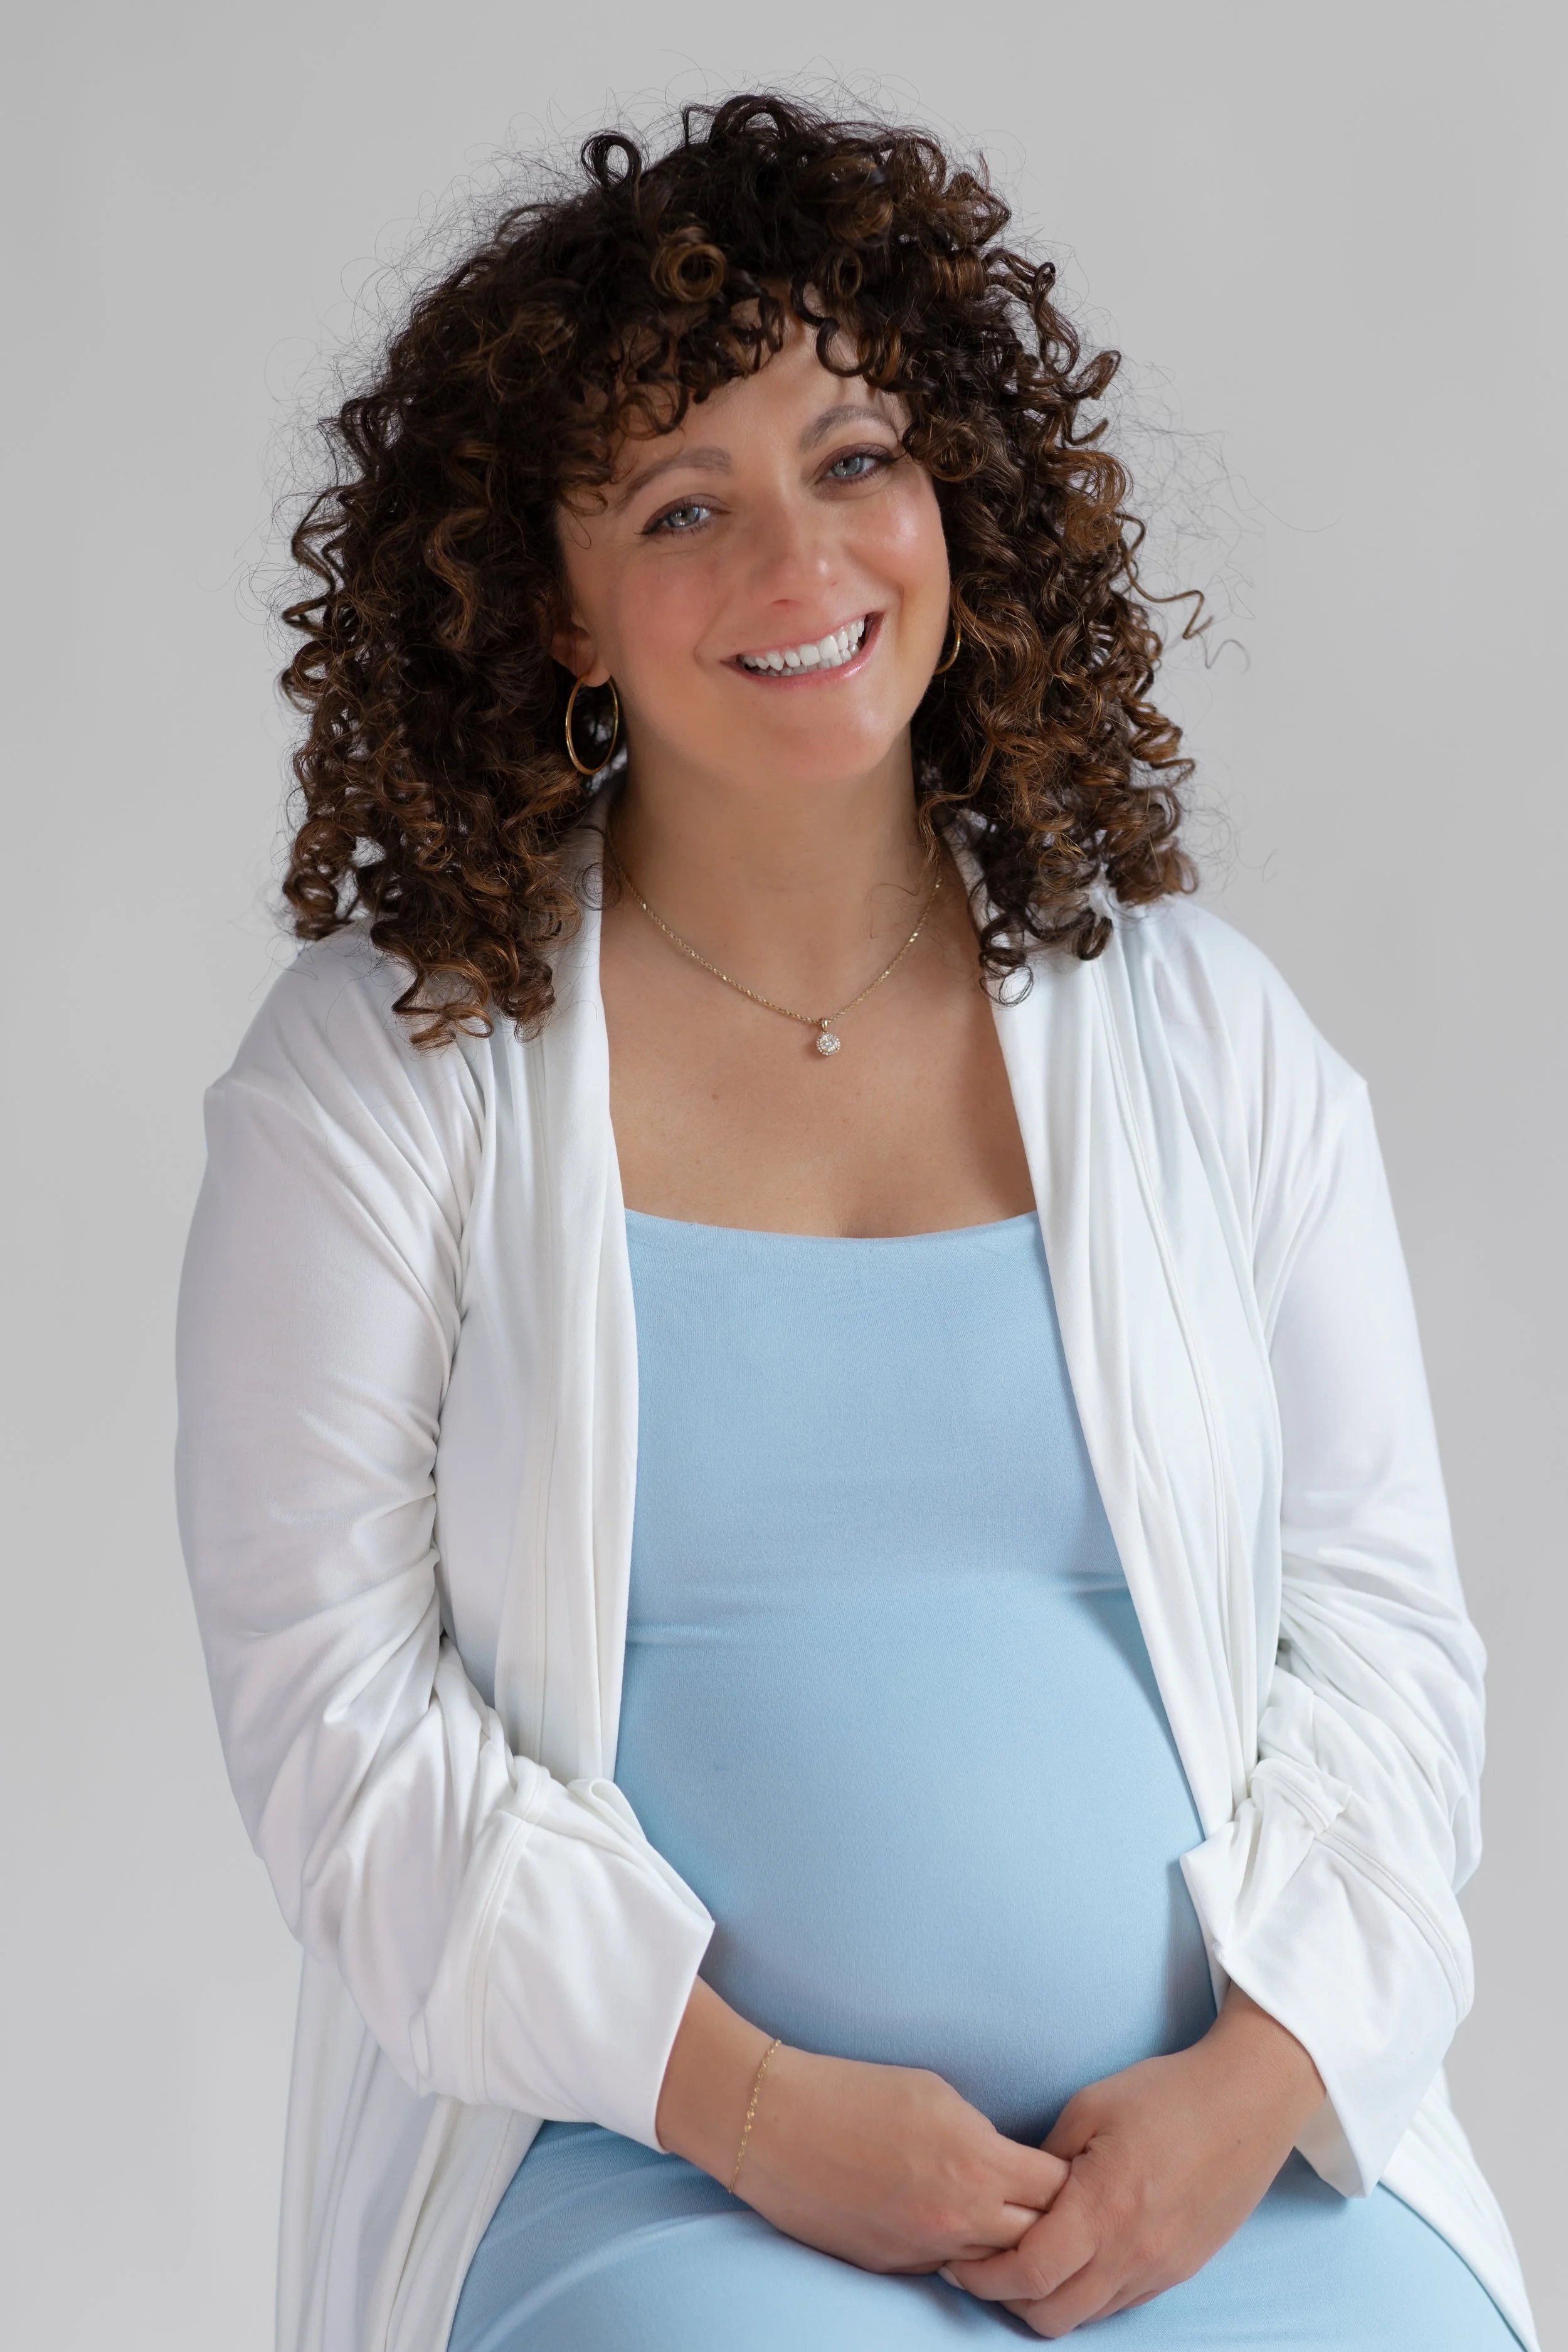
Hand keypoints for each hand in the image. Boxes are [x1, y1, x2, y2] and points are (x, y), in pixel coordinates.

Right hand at [656, 1980, 1067, 2274]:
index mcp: (975, 2161)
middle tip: (1050, 2205)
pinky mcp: (893, 2268)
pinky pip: (947, 2269)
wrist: (775, 2124)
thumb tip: (1005, 2160)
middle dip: (1050, 2223)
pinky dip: (959, 2254)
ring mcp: (925, 2248)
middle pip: (1039, 2239)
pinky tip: (951, 2227)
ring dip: (1006, 2246)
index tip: (1068, 2170)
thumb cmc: (851, 2092)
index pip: (1059, 2190)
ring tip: (1006, 2222)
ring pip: (996, 2266)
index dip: (1070, 2180)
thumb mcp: (934, 2093)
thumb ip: (981, 2135)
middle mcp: (958, 2215)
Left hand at [940, 1988, 1325, 2336]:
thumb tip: (1014, 2194)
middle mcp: (1132, 2253)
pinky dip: (1088, 2294)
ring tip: (1025, 2264)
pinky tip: (1075, 2259)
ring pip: (1087, 2318)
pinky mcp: (1181, 2270)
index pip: (1027, 2275)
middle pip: (1051, 2316)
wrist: (1248, 2101)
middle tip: (984, 2267)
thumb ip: (1046, 2160)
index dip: (983, 2278)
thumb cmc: (1165, 2093)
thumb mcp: (1090, 2107)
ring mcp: (1161, 2269)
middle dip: (1007, 2301)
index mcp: (1102, 2208)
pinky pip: (1120, 2304)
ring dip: (1048, 2301)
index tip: (958, 2262)